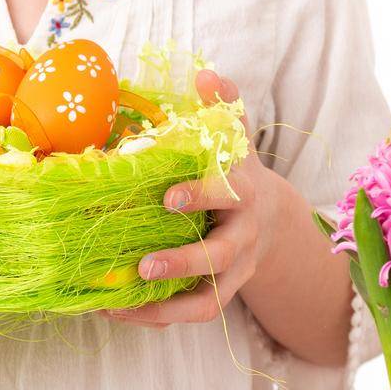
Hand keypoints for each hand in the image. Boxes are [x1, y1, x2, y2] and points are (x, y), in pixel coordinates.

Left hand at [102, 69, 281, 327]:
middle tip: (143, 265)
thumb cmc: (238, 169)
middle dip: (182, 262)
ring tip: (120, 303)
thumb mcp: (235, 136)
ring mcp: (235, 271)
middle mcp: (242, 236)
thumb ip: (223, 104)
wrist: (272, 219)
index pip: (225, 195)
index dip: (200, 196)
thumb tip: (206, 72)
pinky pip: (193, 313)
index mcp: (242, 191)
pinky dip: (158, 317)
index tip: (168, 197)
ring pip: (208, 298)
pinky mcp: (222, 294)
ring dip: (165, 304)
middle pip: (218, 256)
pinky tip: (118, 312)